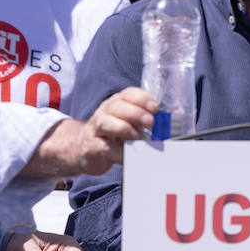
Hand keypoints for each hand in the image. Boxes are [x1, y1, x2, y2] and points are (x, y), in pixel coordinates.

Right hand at [23, 87, 157, 178]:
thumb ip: (143, 123)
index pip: (128, 94)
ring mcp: (96, 129)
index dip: (142, 98)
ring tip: (138, 137)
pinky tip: (129, 156)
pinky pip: (104, 147)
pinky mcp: (91, 147)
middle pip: (117, 106)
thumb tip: (166, 128)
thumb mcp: (127, 123)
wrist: (84, 149)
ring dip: (124, 128)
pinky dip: (118, 152)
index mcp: (116, 103)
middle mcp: (104, 112)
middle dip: (136, 113)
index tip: (155, 108)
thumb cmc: (112, 135)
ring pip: (106, 122)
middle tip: (150, 123)